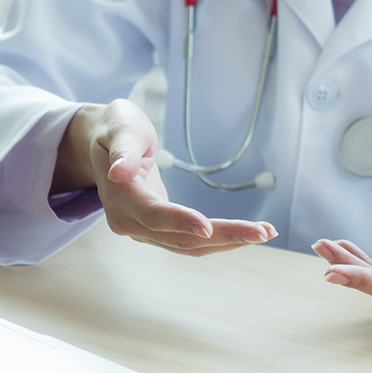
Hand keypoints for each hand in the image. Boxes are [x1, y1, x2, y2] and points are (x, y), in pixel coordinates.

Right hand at [53, 99, 276, 255]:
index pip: (152, 214)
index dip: (180, 221)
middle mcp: (129, 221)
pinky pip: (193, 243)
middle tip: (263, 231)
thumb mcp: (119, 126)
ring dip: (230, 242)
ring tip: (266, 232)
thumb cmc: (116, 130)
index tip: (208, 225)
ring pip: (190, 246)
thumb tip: (120, 172)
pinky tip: (249, 234)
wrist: (105, 146)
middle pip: (180, 237)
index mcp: (119, 195)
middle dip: (224, 236)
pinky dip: (223, 240)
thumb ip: (123, 148)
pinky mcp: (160, 232)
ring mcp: (144, 231)